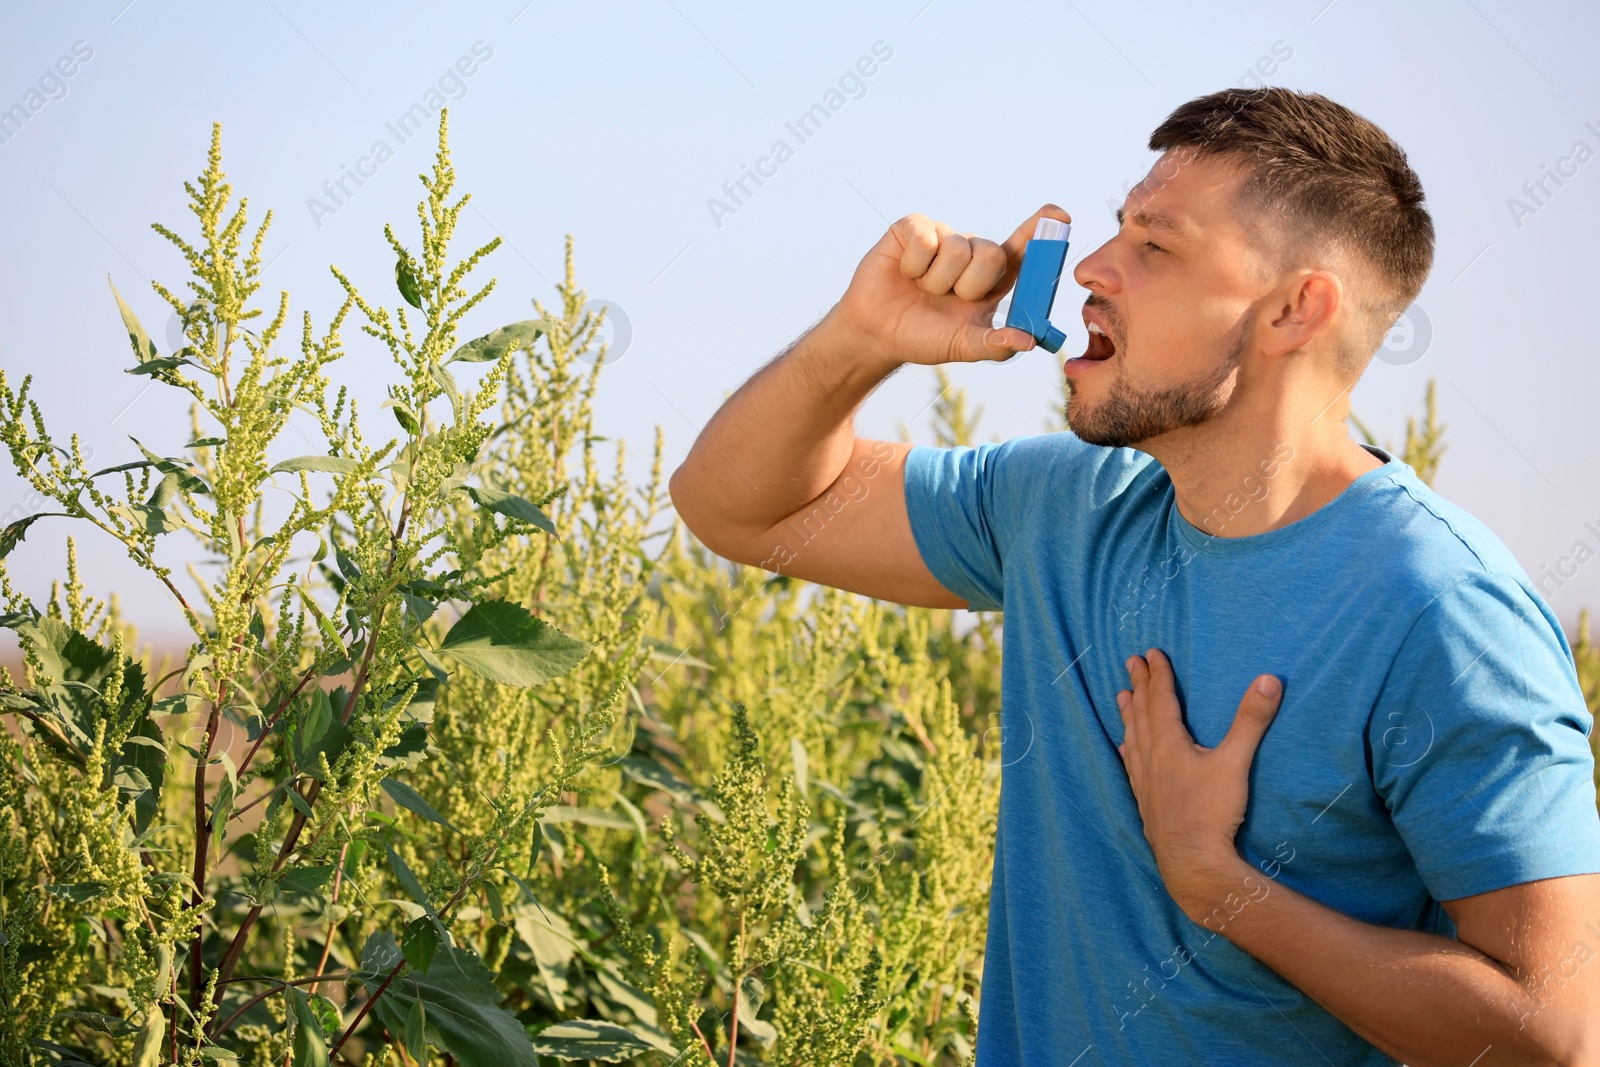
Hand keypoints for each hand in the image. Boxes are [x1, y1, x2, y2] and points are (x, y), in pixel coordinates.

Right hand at [822, 205, 1071, 369]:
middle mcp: (972, 251)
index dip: (1041, 232)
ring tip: (923, 289)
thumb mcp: (963, 346)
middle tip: (949, 299)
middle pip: (992, 254)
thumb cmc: (925, 337)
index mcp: (992, 278)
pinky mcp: (913, 228)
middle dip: (971, 285)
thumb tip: (1030, 342)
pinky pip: (926, 238)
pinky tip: (905, 273)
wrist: (877, 333)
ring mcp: (944, 237)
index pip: (1024, 250)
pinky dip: (914, 265)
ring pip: (957, 249)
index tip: (1059, 217)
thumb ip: (996, 346)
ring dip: (937, 281)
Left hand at [1117, 648, 1282, 918]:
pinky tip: (1126, 749)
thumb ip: (1251, 721)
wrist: (1191, 862)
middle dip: (1139, 686)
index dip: (1157, 675)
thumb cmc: (1212, 813)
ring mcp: (1145, 782)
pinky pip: (1132, 766)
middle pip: (1142, 713)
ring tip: (1122, 696)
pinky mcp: (1146, 802)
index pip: (1160, 700)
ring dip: (1129, 714)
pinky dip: (1129, 750)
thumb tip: (1269, 679)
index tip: (1151, 653)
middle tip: (1131, 662)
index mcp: (1169, 744)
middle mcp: (1151, 758)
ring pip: (1133, 738)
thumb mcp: (1235, 763)